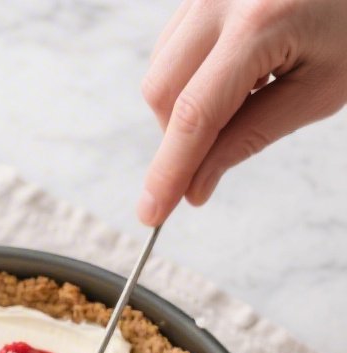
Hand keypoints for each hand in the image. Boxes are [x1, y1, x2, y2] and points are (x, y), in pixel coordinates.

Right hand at [138, 0, 346, 224]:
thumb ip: (251, 137)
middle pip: (161, 92)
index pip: (194, 114)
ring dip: (186, 104)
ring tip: (245, 94)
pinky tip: (236, 71)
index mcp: (258, 22)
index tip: (152, 213)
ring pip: (160, 69)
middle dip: (178, 138)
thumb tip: (195, 186)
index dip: (169, 172)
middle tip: (218, 152)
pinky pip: (172, 45)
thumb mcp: (317, 91)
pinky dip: (192, 75)